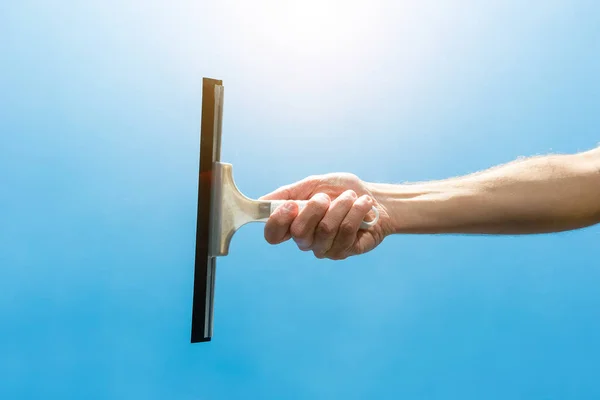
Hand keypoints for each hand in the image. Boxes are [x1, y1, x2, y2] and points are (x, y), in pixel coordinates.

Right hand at [259, 173, 392, 259]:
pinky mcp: (345, 251)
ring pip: (325, 230)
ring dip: (340, 206)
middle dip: (316, 208)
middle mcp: (306, 240)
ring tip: (350, 197)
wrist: (374, 198)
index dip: (277, 223)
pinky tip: (363, 205)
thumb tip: (262, 201)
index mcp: (293, 223)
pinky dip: (356, 212)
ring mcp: (325, 248)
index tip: (291, 206)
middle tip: (327, 197)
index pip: (273, 235)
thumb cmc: (341, 190)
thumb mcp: (313, 184)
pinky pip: (346, 232)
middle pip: (299, 232)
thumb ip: (287, 193)